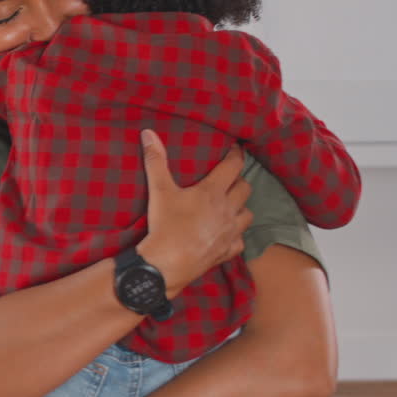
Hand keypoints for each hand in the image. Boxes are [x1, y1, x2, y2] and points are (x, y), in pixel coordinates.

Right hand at [135, 129, 252, 296]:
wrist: (168, 262)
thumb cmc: (165, 224)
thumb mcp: (159, 190)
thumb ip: (155, 160)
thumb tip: (148, 133)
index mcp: (213, 192)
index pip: (233, 166)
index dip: (236, 155)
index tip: (235, 149)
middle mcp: (228, 209)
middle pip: (245, 188)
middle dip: (239, 181)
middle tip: (229, 179)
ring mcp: (230, 231)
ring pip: (248, 214)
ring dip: (241, 207)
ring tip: (231, 206)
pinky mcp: (228, 250)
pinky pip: (240, 240)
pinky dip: (236, 235)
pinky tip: (227, 234)